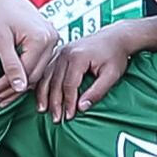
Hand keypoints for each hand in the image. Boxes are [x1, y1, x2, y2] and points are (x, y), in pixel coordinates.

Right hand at [35, 8, 156, 117]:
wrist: (115, 37)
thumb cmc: (115, 55)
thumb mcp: (112, 75)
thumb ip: (97, 91)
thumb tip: (82, 107)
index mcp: (78, 57)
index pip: (69, 85)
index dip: (68, 103)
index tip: (68, 117)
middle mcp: (65, 52)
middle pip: (54, 82)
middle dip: (54, 103)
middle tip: (55, 119)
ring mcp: (60, 51)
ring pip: (46, 76)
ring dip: (43, 95)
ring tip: (43, 110)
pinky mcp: (59, 52)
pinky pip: (46, 70)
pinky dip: (42, 84)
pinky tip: (41, 95)